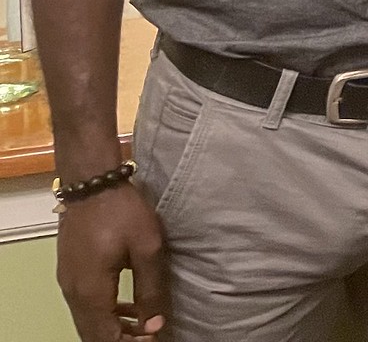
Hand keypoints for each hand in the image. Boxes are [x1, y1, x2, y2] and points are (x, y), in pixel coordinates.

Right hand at [56, 182, 169, 341]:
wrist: (92, 185)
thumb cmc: (123, 213)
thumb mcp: (147, 248)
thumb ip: (151, 289)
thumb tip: (155, 324)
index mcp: (91, 292)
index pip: (105, 337)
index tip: (154, 338)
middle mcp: (73, 294)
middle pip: (93, 334)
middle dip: (121, 340)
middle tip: (150, 334)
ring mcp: (68, 284)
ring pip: (87, 322)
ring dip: (112, 329)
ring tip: (143, 326)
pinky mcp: (70, 274)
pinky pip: (85, 306)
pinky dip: (104, 314)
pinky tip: (126, 308)